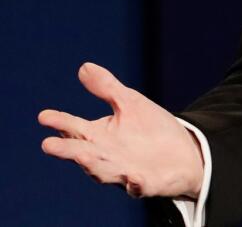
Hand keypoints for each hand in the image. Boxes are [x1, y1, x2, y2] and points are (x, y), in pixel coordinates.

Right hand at [38, 62, 203, 198]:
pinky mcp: (145, 184)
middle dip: (66, 150)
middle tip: (48, 144)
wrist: (183, 153)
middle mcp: (105, 156)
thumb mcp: (130, 104)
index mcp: (99, 136)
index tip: (44, 116)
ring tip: (83, 155)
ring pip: (103, 172)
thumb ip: (107, 89)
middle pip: (81, 153)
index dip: (60, 122)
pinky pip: (138, 187)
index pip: (74, 128)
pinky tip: (134, 178)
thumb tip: (84, 67)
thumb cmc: (150, 128)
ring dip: (92, 165)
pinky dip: (134, 183)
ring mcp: (123, 172)